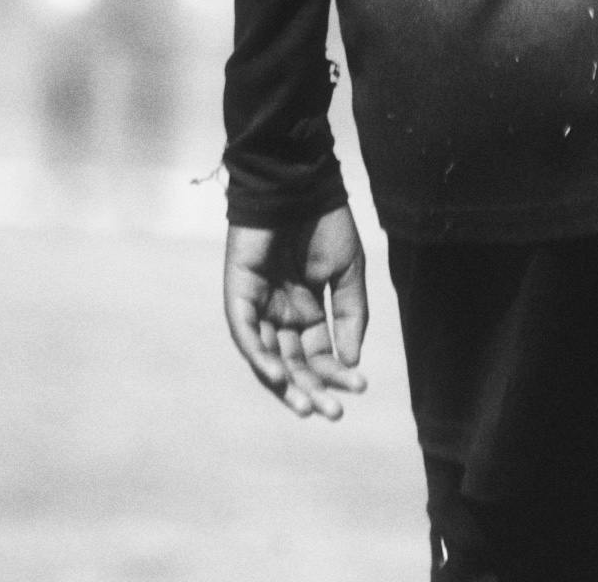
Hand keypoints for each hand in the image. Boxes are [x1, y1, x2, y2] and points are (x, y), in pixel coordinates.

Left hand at [224, 207, 368, 419]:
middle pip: (292, 363)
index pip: (319, 354)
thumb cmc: (326, 223)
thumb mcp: (348, 273)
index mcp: (306, 309)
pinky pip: (245, 332)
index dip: (336, 373)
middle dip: (312, 389)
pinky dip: (258, 355)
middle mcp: (280, 313)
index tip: (359, 387)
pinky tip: (277, 375)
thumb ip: (350, 315)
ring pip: (267, 356)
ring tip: (307, 406)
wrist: (301, 184)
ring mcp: (257, 304)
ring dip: (285, 384)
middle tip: (332, 413)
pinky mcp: (239, 292)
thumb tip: (351, 361)